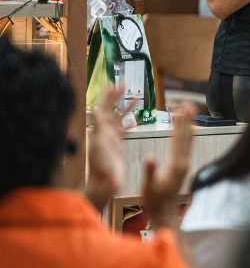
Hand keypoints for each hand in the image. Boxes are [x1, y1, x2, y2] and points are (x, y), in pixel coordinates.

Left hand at [86, 87, 131, 209]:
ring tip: (136, 98)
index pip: (104, 108)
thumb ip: (98, 126)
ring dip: (126, 107)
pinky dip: (129, 123)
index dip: (109, 95)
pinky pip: (123, 130)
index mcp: (100, 130)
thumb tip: (95, 108)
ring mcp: (110, 139)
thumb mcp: (100, 145)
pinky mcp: (117, 146)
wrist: (104, 184)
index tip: (115, 83)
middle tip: (124, 84)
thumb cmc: (101, 166)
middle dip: (117, 96)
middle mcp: (104, 132)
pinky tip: (134, 120)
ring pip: (118, 119)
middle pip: (111, 110)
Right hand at [142, 102, 197, 230]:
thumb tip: (150, 158)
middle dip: (187, 119)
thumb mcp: (149, 187)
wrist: (164, 214)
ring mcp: (184, 165)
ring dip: (188, 124)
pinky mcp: (182, 167)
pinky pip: (186, 147)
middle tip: (188, 103)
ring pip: (188, 141)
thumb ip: (151, 172)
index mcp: (175, 165)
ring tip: (189, 111)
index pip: (179, 140)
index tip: (181, 110)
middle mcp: (183, 163)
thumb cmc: (154, 201)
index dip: (180, 124)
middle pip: (187, 136)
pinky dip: (187, 136)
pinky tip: (189, 130)